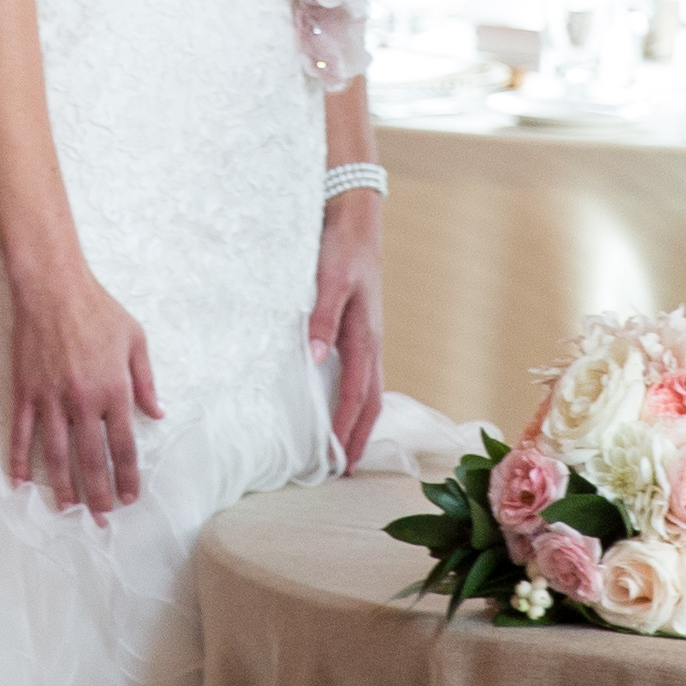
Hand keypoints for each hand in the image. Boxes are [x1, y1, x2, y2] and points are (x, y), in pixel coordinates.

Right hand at [5, 268, 162, 515]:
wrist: (53, 287)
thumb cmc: (99, 310)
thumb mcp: (135, 340)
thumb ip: (146, 380)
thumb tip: (158, 413)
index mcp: (114, 389)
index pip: (122, 446)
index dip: (126, 477)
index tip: (128, 499)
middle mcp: (83, 400)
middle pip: (91, 458)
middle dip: (98, 493)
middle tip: (101, 519)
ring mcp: (51, 398)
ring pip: (56, 453)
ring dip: (63, 485)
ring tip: (69, 509)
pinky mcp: (25, 391)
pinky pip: (21, 432)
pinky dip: (19, 459)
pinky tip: (21, 483)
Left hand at [306, 190, 383, 468]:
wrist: (354, 217)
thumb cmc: (341, 248)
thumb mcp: (329, 280)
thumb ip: (321, 318)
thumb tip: (315, 360)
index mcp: (364, 337)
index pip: (357, 396)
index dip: (347, 430)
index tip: (337, 462)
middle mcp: (370, 341)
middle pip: (370, 401)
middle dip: (358, 436)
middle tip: (343, 468)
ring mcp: (367, 335)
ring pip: (368, 388)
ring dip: (357, 419)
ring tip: (343, 445)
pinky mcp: (359, 326)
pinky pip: (361, 372)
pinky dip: (354, 396)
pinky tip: (340, 401)